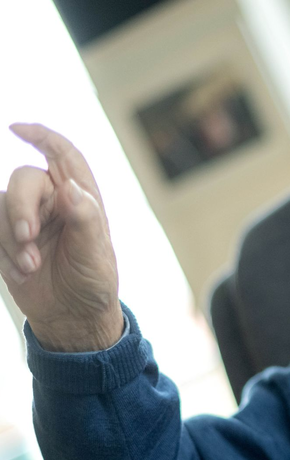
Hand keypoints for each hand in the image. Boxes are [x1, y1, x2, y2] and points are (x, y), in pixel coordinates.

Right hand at [0, 124, 123, 351]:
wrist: (73, 316)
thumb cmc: (93, 282)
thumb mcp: (95, 254)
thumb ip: (85, 219)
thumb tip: (70, 188)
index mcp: (82, 197)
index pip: (63, 155)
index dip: (42, 136)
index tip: (17, 129)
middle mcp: (54, 202)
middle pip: (24, 179)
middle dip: (21, 207)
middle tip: (27, 237)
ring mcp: (28, 219)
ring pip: (3, 206)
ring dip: (12, 238)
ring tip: (31, 266)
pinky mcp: (7, 240)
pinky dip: (3, 251)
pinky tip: (21, 272)